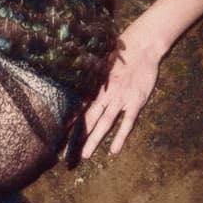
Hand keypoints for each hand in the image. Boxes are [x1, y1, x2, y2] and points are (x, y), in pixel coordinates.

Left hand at [77, 28, 166, 162]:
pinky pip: (127, 123)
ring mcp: (121, 99)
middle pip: (89, 119)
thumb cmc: (123, 53)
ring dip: (95, 140)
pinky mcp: (136, 102)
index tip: (59, 135)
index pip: (81, 107)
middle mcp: (106, 95)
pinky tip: (114, 151)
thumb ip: (94, 75)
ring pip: (105, 123)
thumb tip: (79, 78)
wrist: (143, 46)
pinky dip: (120, 137)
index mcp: (98, 86)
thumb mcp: (104, 63)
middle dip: (79, 137)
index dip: (71, 122)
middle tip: (68, 153)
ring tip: (86, 155)